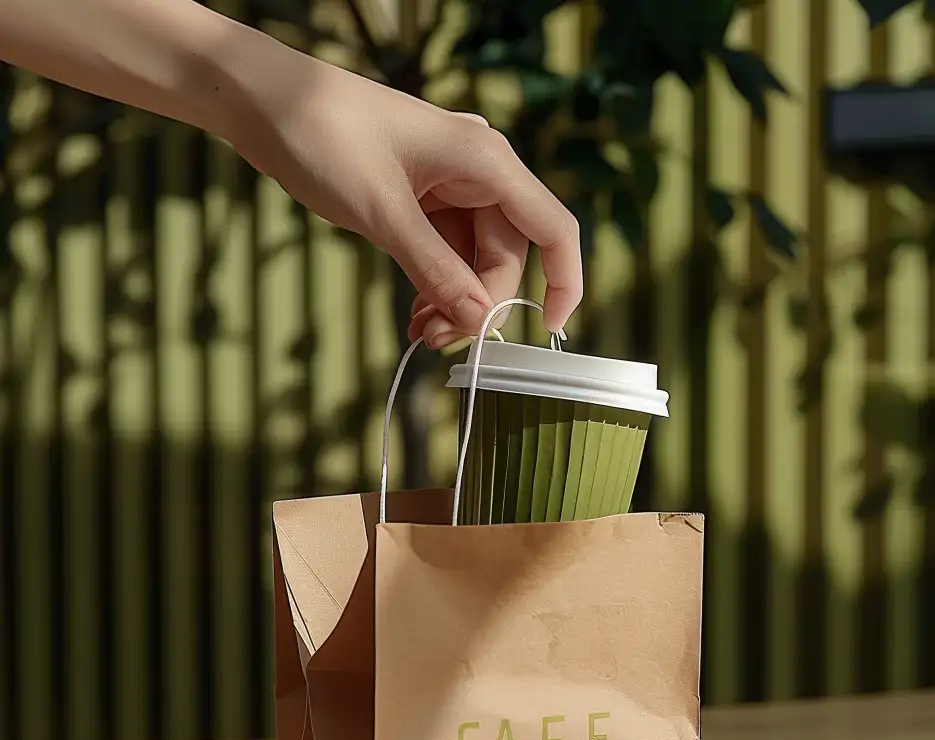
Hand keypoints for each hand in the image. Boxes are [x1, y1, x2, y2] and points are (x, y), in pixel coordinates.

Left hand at [230, 60, 581, 346]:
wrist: (261, 97)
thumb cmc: (320, 132)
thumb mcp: (380, 211)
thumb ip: (435, 269)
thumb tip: (480, 321)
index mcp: (485, 160)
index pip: (553, 229)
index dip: (564, 282)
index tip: (549, 329)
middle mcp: (478, 171)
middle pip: (507, 256)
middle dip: (478, 302)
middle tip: (437, 338)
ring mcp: (451, 184)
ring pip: (475, 260)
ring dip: (453, 300)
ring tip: (419, 331)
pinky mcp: (425, 197)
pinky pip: (447, 252)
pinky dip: (435, 284)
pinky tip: (415, 312)